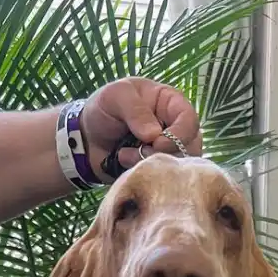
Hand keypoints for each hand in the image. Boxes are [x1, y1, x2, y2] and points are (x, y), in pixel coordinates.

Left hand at [80, 77, 201, 176]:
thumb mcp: (115, 97)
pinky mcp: (159, 170)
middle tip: (140, 151)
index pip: (190, 120)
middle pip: (191, 147)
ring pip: (179, 166)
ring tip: (126, 156)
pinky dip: (147, 176)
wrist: (86, 140)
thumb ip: (135, 110)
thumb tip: (155, 135)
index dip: (180, 134)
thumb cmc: (102, 110)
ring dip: (152, 164)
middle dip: (165, 153)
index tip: (158, 144)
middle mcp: (174, 128)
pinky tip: (127, 166)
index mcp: (169, 103)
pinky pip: (165, 179)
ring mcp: (169, 152)